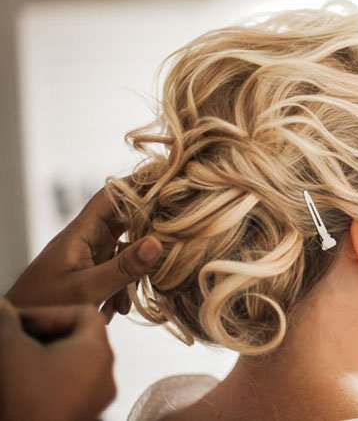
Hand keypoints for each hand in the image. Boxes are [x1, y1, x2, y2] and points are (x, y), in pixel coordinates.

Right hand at [0, 298, 115, 420]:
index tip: (19, 320)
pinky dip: (47, 377)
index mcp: (99, 352)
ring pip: (72, 364)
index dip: (50, 311)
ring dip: (42, 355)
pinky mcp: (82, 415)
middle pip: (80, 338)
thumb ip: (7, 321)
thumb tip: (2, 306)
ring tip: (13, 359)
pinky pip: (68, 386)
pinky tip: (20, 381)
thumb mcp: (10, 350)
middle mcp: (105, 375)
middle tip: (12, 337)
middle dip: (43, 333)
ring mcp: (96, 400)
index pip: (85, 313)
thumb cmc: (22, 400)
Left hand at [5, 187, 161, 322]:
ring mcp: (88, 257)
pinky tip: (120, 309)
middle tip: (174, 236)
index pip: (111, 196)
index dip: (138, 186)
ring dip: (135, 268)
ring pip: (124, 248)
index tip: (167, 184)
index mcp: (80, 233)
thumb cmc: (43, 308)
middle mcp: (86, 239)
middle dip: (147, 229)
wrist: (22, 332)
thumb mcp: (87, 289)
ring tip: (136, 292)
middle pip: (124, 220)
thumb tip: (158, 242)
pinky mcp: (89, 274)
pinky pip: (116, 270)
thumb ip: (124, 268)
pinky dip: (123, 286)